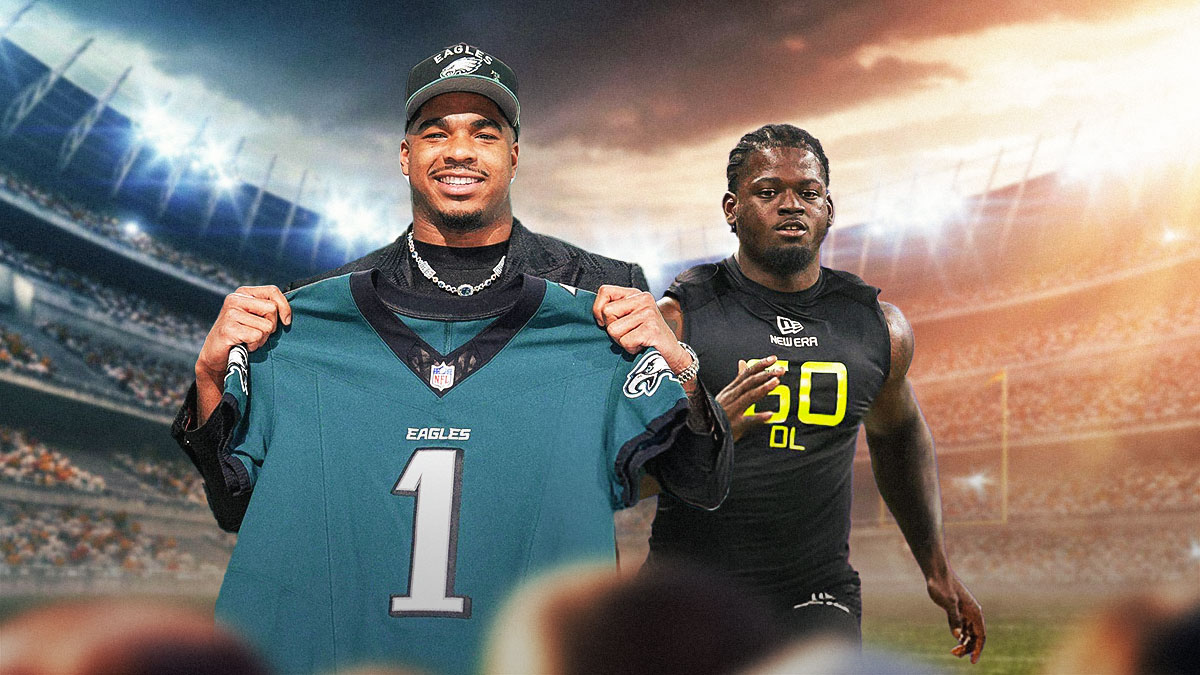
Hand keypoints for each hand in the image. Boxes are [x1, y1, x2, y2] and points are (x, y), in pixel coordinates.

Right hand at [193, 286, 290, 424]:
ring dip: (262, 339)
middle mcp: (235, 299)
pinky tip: (244, 346)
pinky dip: (254, 345)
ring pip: (266, 326)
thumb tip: (291, 314)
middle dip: (271, 326)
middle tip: (259, 334)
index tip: (287, 322)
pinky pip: (256, 336)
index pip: (273, 291)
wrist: (216, 357)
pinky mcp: (228, 329)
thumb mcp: (256, 318)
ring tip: (249, 341)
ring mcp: (230, 313)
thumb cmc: (241, 337)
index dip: (284, 306)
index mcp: (243, 293)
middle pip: (272, 309)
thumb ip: (269, 310)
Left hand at [593, 285, 690, 373]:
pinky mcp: (652, 329)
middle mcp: (643, 299)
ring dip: (621, 341)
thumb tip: (594, 316)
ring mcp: (649, 313)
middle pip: (607, 312)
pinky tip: (641, 346)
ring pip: (613, 330)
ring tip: (636, 340)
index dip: (598, 309)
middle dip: (611, 329)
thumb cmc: (645, 337)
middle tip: (627, 334)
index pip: (605, 291)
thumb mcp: (629, 318)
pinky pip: (625, 341)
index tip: (605, 322)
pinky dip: (630, 349)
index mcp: (635, 294)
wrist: (671, 353)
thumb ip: (614, 311)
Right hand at [715, 357, 784, 441]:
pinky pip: (748, 421)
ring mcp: (732, 411)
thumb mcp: (726, 394)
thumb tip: (743, 362)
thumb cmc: (717, 413)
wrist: (705, 433)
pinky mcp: (734, 425)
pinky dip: (759, 417)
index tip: (774, 359)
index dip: (760, 365)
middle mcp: (731, 397)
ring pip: (749, 396)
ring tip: (776, 382)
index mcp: (730, 390)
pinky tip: (770, 415)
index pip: (747, 374)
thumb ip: (738, 379)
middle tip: (781, 370)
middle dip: (766, 374)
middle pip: (750, 382)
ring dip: (763, 388)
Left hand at [927, 571, 984, 663]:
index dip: (978, 649)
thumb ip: (954, 619)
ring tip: (954, 652)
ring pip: (968, 632)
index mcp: (975, 612)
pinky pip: (961, 627)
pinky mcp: (956, 611)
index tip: (972, 660)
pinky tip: (956, 642)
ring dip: (963, 643)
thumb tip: (957, 636)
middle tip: (956, 654)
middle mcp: (972, 613)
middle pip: (975, 636)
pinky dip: (959, 636)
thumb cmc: (943, 586)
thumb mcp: (949, 603)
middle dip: (968, 647)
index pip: (981, 635)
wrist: (936, 573)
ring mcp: (964, 612)